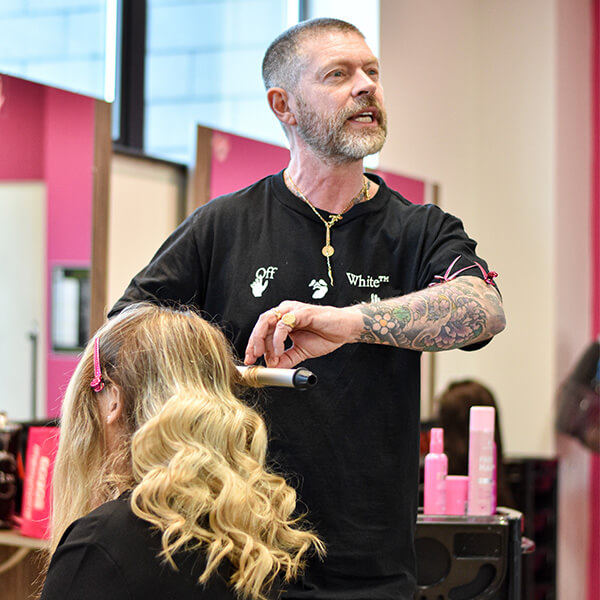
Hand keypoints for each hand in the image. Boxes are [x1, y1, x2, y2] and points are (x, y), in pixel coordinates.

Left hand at [244, 301, 362, 367]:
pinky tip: (279, 351)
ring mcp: (292, 310)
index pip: (262, 330)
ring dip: (262, 340)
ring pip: (268, 321)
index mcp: (283, 319)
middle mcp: (285, 312)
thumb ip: (287, 358)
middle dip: (253, 342)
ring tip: (265, 356)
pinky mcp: (301, 312)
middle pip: (261, 324)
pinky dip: (277, 339)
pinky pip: (283, 324)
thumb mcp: (301, 351)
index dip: (253, 345)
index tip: (250, 360)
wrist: (345, 329)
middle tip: (253, 358)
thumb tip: (273, 368)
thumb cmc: (325, 334)